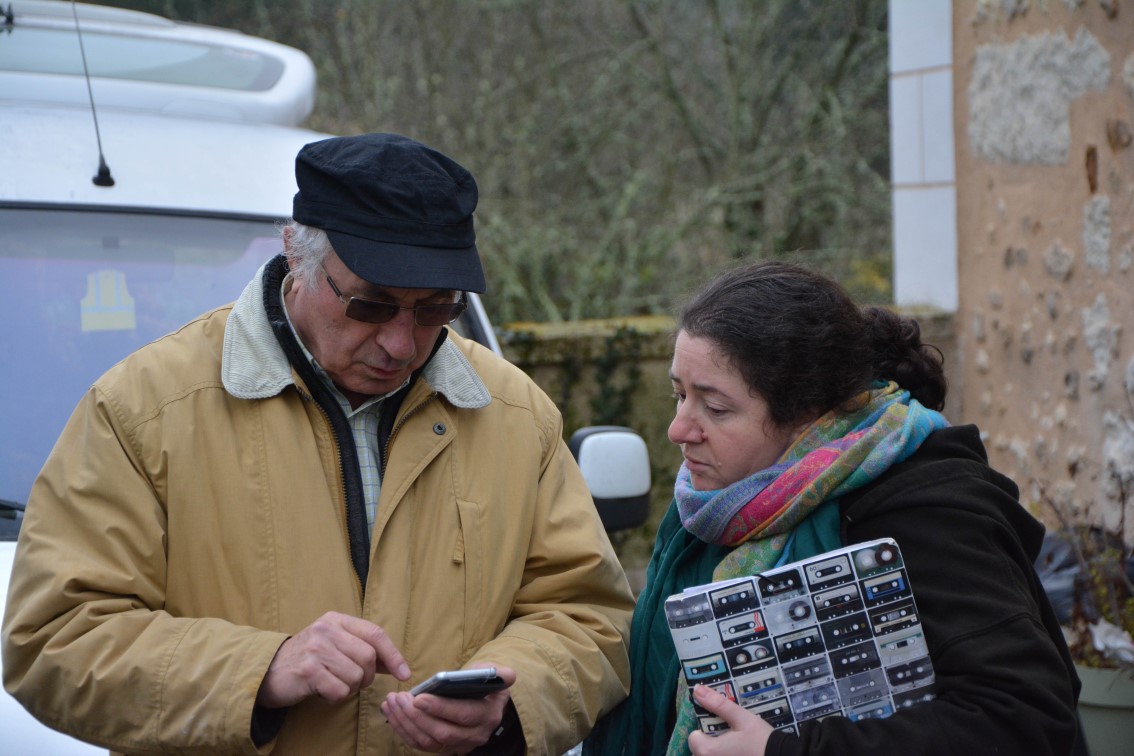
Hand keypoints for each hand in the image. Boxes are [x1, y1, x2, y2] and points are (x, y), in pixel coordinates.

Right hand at [257, 611, 409, 708]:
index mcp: (336, 619)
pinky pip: (339, 691)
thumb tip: (396, 664)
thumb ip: (362, 649)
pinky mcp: (307, 671)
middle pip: (368, 657)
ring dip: (350, 688)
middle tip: (353, 682)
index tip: (404, 673)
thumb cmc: (308, 659)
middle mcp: (326, 629)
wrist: (267, 671)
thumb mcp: (334, 644)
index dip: (393, 655)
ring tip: (333, 683)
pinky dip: (335, 697)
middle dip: (367, 677)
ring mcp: (316, 649)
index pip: (375, 634)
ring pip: (356, 676)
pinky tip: (323, 690)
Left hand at [382, 664, 516, 753]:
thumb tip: (506, 674)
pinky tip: (391, 712)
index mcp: (488, 716)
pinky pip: (419, 744)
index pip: (463, 715)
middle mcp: (474, 736)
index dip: (440, 708)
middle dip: (417, 716)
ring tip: (392, 702)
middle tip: (399, 697)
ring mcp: (458, 745)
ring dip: (405, 723)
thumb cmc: (485, 682)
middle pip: (442, 733)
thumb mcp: (496, 674)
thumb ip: (500, 673)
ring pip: (427, 741)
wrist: (484, 702)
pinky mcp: (442, 748)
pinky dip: (403, 729)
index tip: (419, 697)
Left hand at [687, 684, 773, 755]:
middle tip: (730, 734)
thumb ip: (718, 704)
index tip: (721, 726)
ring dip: (718, 750)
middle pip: (700, 749)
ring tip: (737, 744)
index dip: (705, 729)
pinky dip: (725, 755)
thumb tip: (697, 690)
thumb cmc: (761, 741)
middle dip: (711, 740)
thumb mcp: (741, 718)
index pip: (693, 737)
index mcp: (708, 750)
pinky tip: (740, 752)